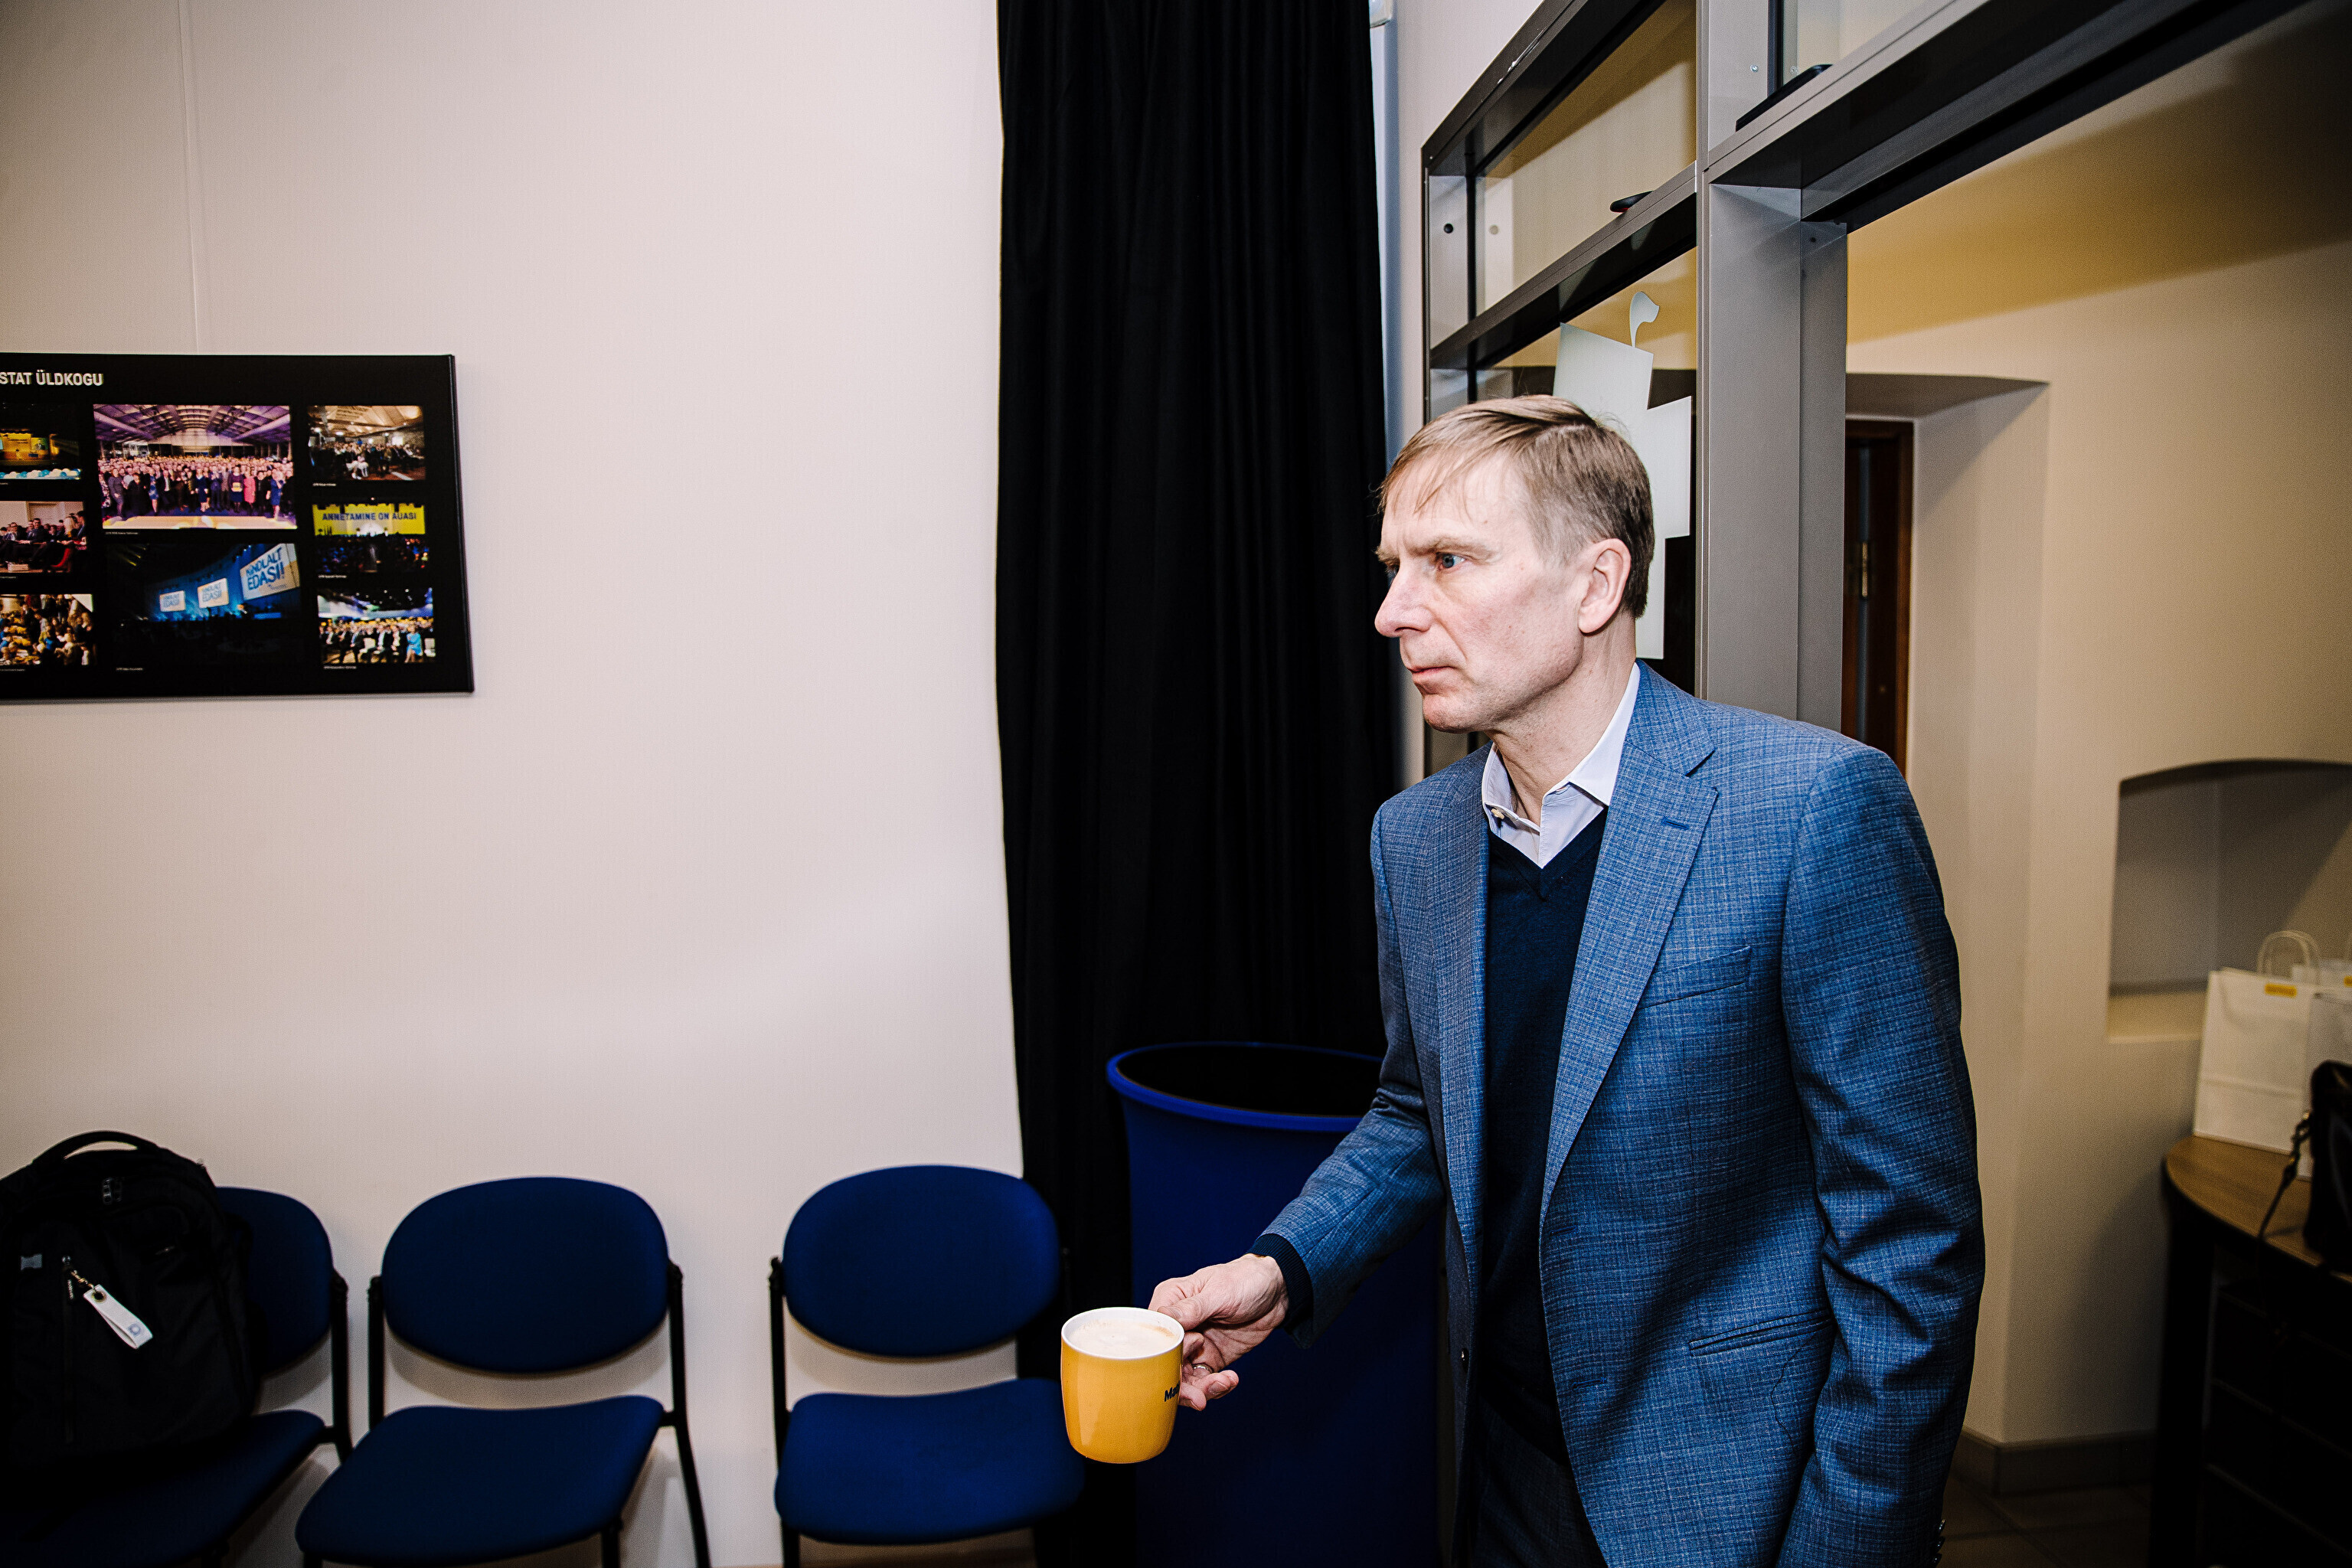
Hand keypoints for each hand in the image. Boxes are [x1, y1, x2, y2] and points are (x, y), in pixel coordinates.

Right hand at [1149, 1254, 1288, 1410]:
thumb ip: (1192, 1308)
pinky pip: (1204, 1380)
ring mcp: (1194, 1344)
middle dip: (1182, 1383)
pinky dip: (1215, 1387)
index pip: (1155, 1336)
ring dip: (1201, 1389)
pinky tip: (1230, 1380)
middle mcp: (1178, 1326)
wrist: (1277, 1290)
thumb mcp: (1220, 1292)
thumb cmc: (1245, 1279)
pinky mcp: (1210, 1357)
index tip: (1181, 1367)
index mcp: (1171, 1302)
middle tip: (1199, 1397)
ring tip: (1223, 1384)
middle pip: (1166, 1362)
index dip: (1164, 1356)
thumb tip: (1163, 1317)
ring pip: (1184, 1377)